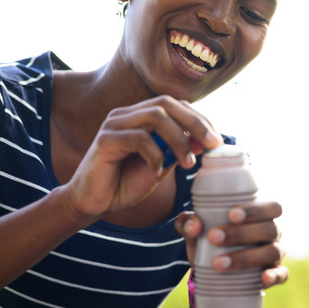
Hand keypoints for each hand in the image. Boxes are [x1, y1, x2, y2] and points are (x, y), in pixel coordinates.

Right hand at [63, 95, 223, 219]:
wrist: (92, 204)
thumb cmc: (123, 184)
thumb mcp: (159, 167)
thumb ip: (177, 151)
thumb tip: (204, 140)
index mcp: (139, 117)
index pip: (174, 105)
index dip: (199, 119)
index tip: (216, 141)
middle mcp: (126, 114)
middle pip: (166, 103)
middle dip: (195, 122)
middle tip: (213, 144)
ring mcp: (114, 124)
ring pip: (155, 116)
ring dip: (178, 139)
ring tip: (188, 163)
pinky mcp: (105, 139)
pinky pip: (139, 138)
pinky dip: (155, 155)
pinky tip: (156, 172)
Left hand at [175, 201, 287, 288]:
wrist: (211, 269)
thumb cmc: (209, 239)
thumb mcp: (197, 230)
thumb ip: (188, 223)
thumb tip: (192, 225)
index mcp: (259, 215)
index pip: (270, 207)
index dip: (255, 210)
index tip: (231, 215)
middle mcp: (271, 232)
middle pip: (268, 229)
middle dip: (241, 233)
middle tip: (213, 238)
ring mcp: (274, 253)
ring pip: (272, 252)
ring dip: (246, 257)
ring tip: (218, 263)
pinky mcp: (274, 274)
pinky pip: (282, 275)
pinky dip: (274, 276)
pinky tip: (263, 278)